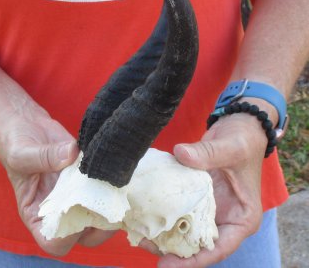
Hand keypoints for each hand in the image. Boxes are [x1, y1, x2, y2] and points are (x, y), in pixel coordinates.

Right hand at [0, 101, 114, 255]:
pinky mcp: (88, 175)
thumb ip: (42, 157)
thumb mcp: (20, 153)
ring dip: (112, 203)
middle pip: (85, 233)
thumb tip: (70, 155)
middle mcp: (60, 208)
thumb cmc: (16, 144)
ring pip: (100, 211)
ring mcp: (77, 192)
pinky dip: (114, 182)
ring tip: (117, 184)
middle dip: (101, 224)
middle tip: (109, 202)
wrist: (29, 125)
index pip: (54, 241)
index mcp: (37, 213)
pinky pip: (104, 186)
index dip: (69, 235)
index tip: (78, 210)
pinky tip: (117, 167)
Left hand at [158, 101, 273, 266]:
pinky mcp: (195, 194)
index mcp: (241, 217)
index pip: (220, 247)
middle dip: (172, 249)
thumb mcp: (231, 148)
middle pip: (198, 243)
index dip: (195, 260)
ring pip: (185, 228)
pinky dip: (164, 211)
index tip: (168, 264)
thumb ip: (209, 153)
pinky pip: (179, 207)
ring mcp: (208, 207)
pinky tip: (144, 210)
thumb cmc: (244, 141)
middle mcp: (224, 217)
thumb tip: (181, 154)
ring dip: (164, 232)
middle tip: (144, 244)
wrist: (238, 127)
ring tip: (138, 232)